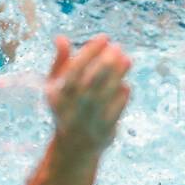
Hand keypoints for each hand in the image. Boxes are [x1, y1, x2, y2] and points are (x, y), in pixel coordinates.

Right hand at [45, 34, 131, 153]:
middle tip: (118, 47)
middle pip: (89, 82)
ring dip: (117, 76)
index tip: (104, 37)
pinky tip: (125, 84)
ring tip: (127, 60)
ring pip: (104, 96)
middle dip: (105, 62)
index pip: (74, 70)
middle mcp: (71, 108)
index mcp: (57, 94)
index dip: (90, 51)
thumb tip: (60, 38)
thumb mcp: (56, 87)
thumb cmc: (66, 107)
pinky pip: (115, 112)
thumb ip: (59, 62)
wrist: (73, 147)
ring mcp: (88, 121)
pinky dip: (121, 97)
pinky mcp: (103, 131)